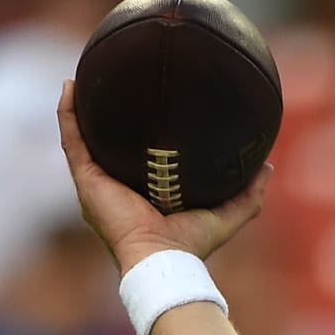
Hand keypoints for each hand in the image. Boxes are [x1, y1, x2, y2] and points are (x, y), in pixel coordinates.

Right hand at [57, 79, 272, 273]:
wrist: (162, 257)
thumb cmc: (191, 245)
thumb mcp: (227, 215)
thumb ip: (248, 194)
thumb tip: (267, 166)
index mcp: (145, 193)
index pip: (140, 159)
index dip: (143, 135)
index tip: (153, 105)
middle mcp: (118, 186)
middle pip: (109, 145)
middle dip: (109, 118)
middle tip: (117, 86)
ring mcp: (99, 182)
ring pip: (84, 137)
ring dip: (81, 108)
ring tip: (84, 77)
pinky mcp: (86, 180)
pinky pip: (72, 139)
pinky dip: (67, 113)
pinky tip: (70, 86)